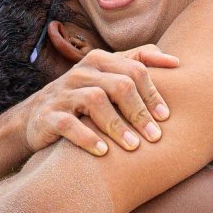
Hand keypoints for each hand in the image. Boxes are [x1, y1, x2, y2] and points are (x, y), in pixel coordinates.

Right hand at [23, 45, 177, 154]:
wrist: (36, 118)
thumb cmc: (83, 99)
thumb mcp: (107, 77)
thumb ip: (138, 63)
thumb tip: (175, 61)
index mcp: (100, 60)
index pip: (135, 70)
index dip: (153, 93)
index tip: (166, 117)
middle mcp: (81, 72)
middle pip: (119, 84)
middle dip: (140, 112)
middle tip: (155, 136)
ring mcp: (63, 93)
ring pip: (96, 101)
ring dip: (118, 126)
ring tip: (133, 147)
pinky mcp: (48, 115)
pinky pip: (69, 124)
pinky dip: (88, 138)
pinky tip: (103, 152)